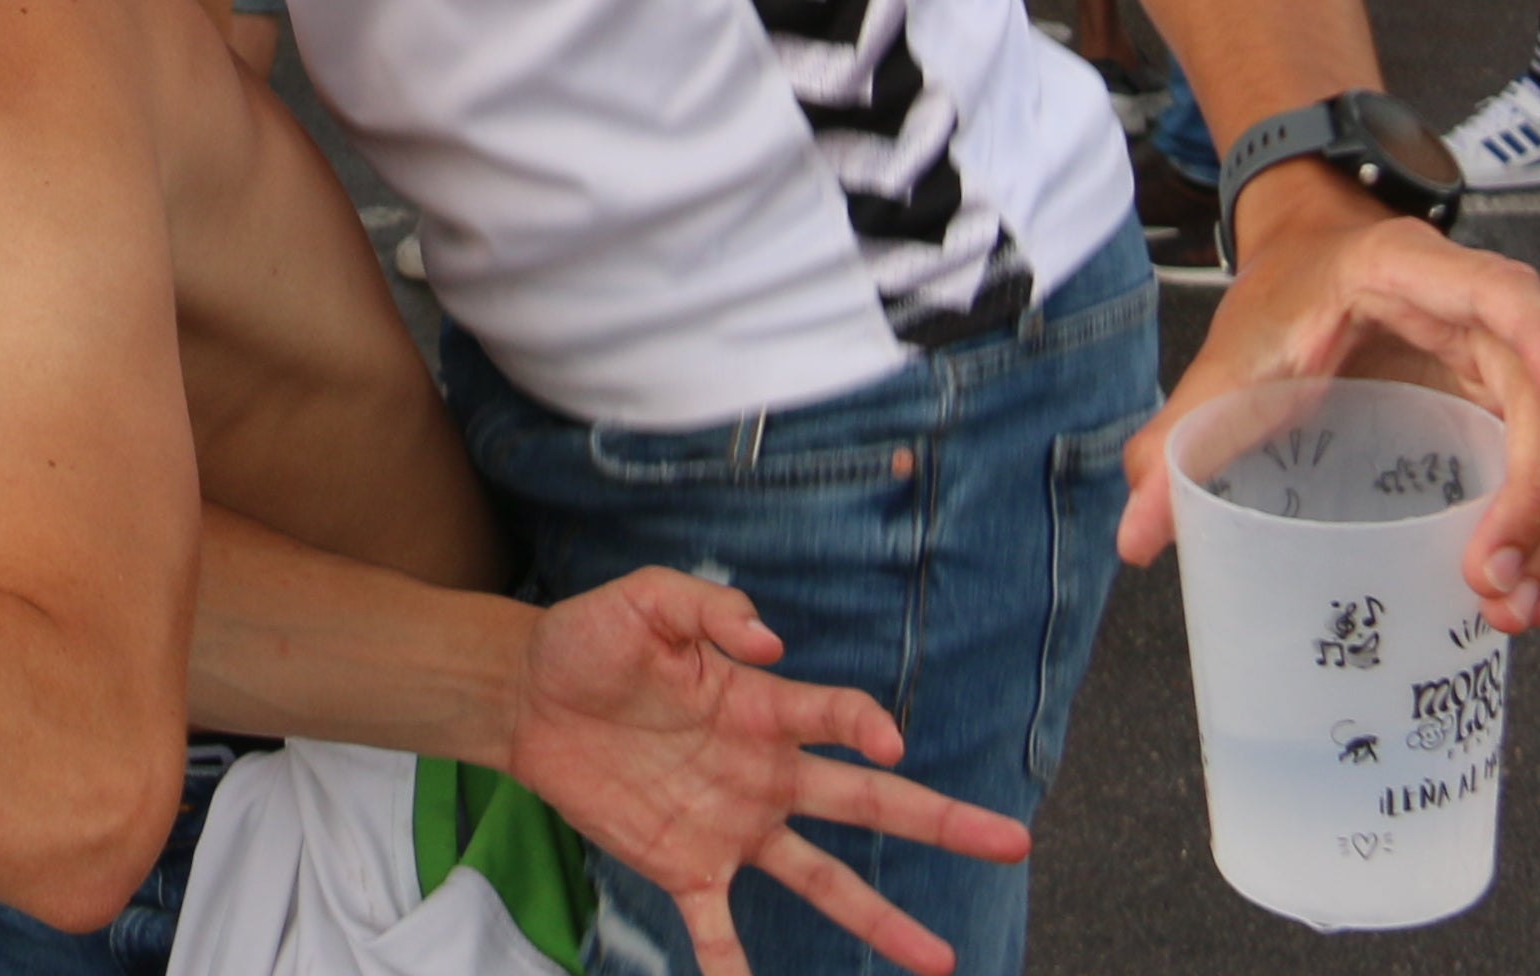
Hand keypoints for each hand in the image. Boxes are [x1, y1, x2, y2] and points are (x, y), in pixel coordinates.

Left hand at [502, 570, 1022, 975]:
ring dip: (879, 919)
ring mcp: (732, 825)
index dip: (867, 727)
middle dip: (940, 820)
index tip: (885, 743)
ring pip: (824, 879)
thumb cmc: (592, 641)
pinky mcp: (685, 864)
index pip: (839, 717)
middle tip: (1012, 841)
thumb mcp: (645, 601)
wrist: (528, 696)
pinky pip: (720, 929)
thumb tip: (767, 642)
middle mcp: (765, 772)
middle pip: (869, 801)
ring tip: (940, 963)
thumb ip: (706, 607)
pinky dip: (734, 968)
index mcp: (761, 707)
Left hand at [1128, 194, 1539, 633]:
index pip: (1501, 294)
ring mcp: (1499, 366)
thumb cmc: (1281, 297)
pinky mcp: (1499, 410)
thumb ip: (1183, 434)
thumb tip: (1135, 534)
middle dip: (1535, 492)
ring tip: (1510, 608)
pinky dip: (1537, 535)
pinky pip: (1539, 472)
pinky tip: (1519, 598)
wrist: (1306, 264)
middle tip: (1497, 576)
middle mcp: (1477, 316)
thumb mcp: (1232, 356)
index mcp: (1412, 273)